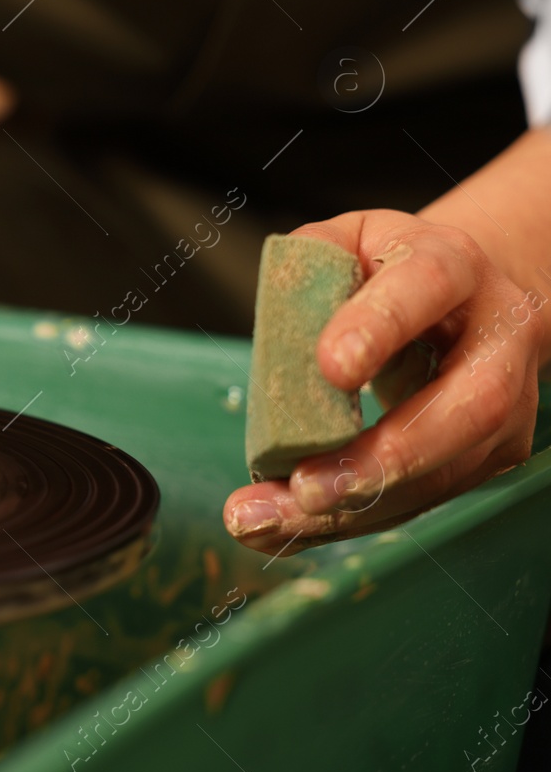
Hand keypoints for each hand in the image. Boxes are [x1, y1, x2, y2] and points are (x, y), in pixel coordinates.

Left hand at [224, 209, 544, 554]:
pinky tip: (282, 528)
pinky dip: (346, 521)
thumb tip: (276, 327)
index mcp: (455, 266)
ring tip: (268, 520)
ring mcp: (504, 408)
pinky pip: (417, 500)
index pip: (428, 285)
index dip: (381, 324)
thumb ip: (304, 268)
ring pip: (444, 472)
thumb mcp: (345, 243)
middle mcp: (497, 340)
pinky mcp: (484, 457)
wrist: (463, 298)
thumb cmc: (386, 270)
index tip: (331, 367)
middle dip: (385, 457)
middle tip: (306, 488)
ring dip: (353, 508)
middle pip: (466, 406)